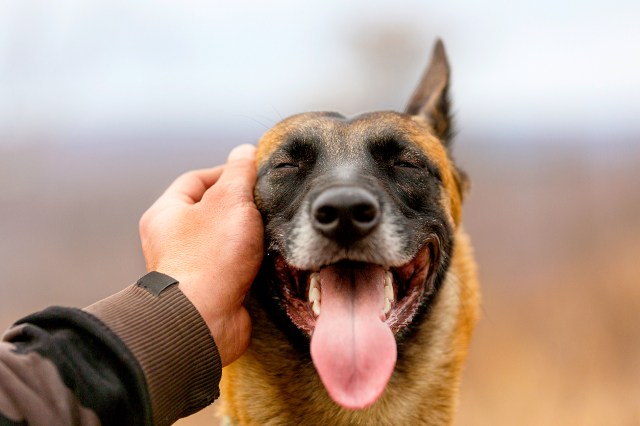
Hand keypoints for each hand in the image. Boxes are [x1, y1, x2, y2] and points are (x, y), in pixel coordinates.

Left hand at [138, 144, 263, 366]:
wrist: (204, 320)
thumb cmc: (211, 257)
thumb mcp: (230, 201)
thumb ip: (240, 172)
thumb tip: (245, 151)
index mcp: (166, 213)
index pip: (197, 179)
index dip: (227, 172)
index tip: (255, 173)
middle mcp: (172, 240)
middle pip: (212, 210)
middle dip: (241, 206)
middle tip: (266, 204)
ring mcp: (191, 266)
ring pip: (224, 240)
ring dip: (248, 236)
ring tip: (270, 231)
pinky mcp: (210, 290)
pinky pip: (233, 266)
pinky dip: (250, 261)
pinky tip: (268, 258)